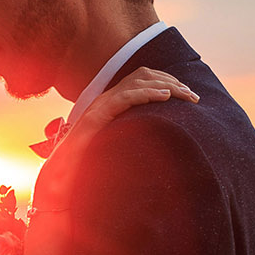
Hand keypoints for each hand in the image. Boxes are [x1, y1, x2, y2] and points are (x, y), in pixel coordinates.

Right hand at [35, 68, 198, 207]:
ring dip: (165, 86)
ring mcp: (99, 106)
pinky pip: (125, 98)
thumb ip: (132, 138)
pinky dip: (147, 94)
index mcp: (111, 104)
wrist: (62, 178)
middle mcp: (104, 100)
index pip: (140, 80)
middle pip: (141, 76)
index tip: (185, 93)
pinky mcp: (97, 116)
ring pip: (136, 82)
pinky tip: (164, 97)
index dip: (164, 82)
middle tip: (192, 95)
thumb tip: (157, 145)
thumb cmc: (89, 167)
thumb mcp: (118, 148)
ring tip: (185, 94)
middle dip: (170, 81)